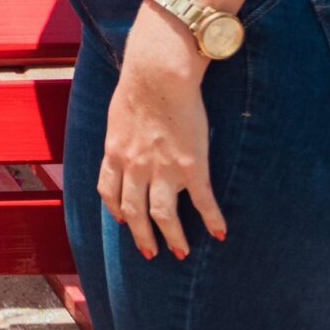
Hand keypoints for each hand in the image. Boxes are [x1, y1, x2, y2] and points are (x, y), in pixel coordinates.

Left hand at [99, 8, 227, 260]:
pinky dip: (212, 220)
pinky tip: (219, 233)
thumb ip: (121, 131)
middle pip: (133, 212)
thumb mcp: (118, 114)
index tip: (122, 220)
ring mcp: (163, 170)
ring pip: (163, 215)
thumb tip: (124, 132)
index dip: (115, 209)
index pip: (109, 191)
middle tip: (150, 252)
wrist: (159, 76)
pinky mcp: (191, 167)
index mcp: (115, 153)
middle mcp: (135, 168)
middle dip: (141, 236)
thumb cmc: (139, 86)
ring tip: (181, 252)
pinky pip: (202, 202)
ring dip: (172, 237)